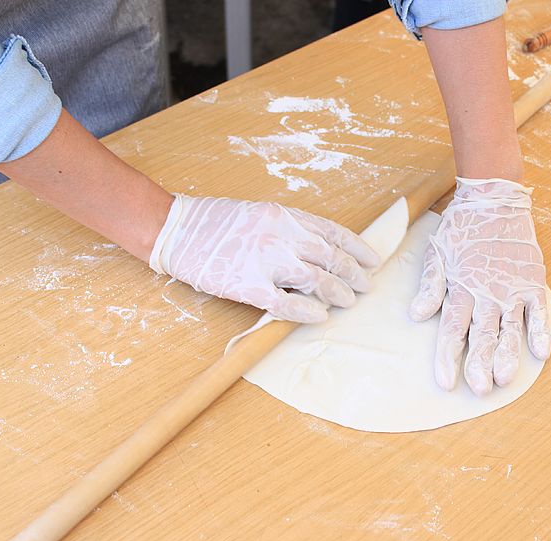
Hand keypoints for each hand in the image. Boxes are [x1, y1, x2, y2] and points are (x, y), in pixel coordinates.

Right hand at [149, 194, 379, 321]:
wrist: (177, 230)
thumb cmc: (217, 222)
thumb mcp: (262, 214)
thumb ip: (291, 229)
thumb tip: (322, 250)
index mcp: (287, 217)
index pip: (335, 233)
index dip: (358, 249)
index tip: (372, 261)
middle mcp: (282, 236)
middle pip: (332, 258)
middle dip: (354, 274)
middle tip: (365, 286)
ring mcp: (267, 262)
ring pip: (317, 281)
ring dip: (338, 293)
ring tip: (348, 301)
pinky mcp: (249, 287)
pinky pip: (288, 304)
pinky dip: (307, 312)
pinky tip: (319, 316)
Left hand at [410, 178, 550, 395]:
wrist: (494, 197)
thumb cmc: (461, 227)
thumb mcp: (437, 252)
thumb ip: (431, 285)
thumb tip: (416, 315)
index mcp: (461, 287)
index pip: (453, 329)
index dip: (448, 357)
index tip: (446, 382)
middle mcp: (487, 292)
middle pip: (483, 334)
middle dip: (480, 364)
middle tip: (479, 388)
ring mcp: (512, 288)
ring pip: (510, 328)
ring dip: (509, 354)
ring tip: (505, 378)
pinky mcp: (532, 281)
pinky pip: (538, 311)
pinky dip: (540, 331)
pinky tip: (540, 353)